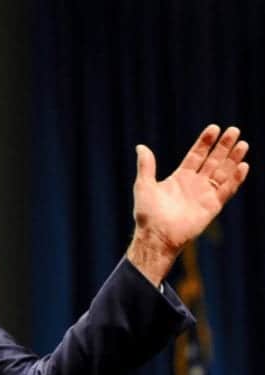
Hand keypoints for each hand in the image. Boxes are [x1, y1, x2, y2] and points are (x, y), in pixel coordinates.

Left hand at [127, 125, 248, 285]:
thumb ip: (146, 166)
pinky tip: (243, 166)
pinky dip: (235, 179)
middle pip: (213, 161)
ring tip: (243, 144)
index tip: (214, 128)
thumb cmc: (147, 213)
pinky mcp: (212, 207)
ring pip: (223, 173)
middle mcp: (194, 184)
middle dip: (223, 146)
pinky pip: (226, 190)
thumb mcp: (144, 185)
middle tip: (234, 130)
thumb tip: (140, 146)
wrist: (156, 236)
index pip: (196, 155)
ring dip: (233, 159)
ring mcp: (204, 195)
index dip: (205, 142)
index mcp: (179, 178)